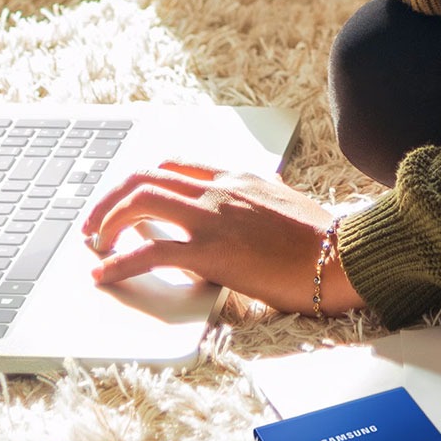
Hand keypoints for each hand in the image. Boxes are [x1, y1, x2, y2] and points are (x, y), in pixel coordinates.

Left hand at [81, 162, 363, 315]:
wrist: (345, 257)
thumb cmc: (322, 241)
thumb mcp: (280, 206)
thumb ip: (247, 204)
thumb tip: (225, 220)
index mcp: (235, 178)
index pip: (171, 166)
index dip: (138, 182)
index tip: (124, 201)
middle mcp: (218, 190)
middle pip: (145, 178)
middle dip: (110, 199)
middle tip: (95, 224)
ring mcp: (213, 217)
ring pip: (140, 202)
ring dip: (108, 222)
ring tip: (96, 244)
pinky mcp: (212, 252)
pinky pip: (151, 252)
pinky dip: (119, 262)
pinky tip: (104, 273)